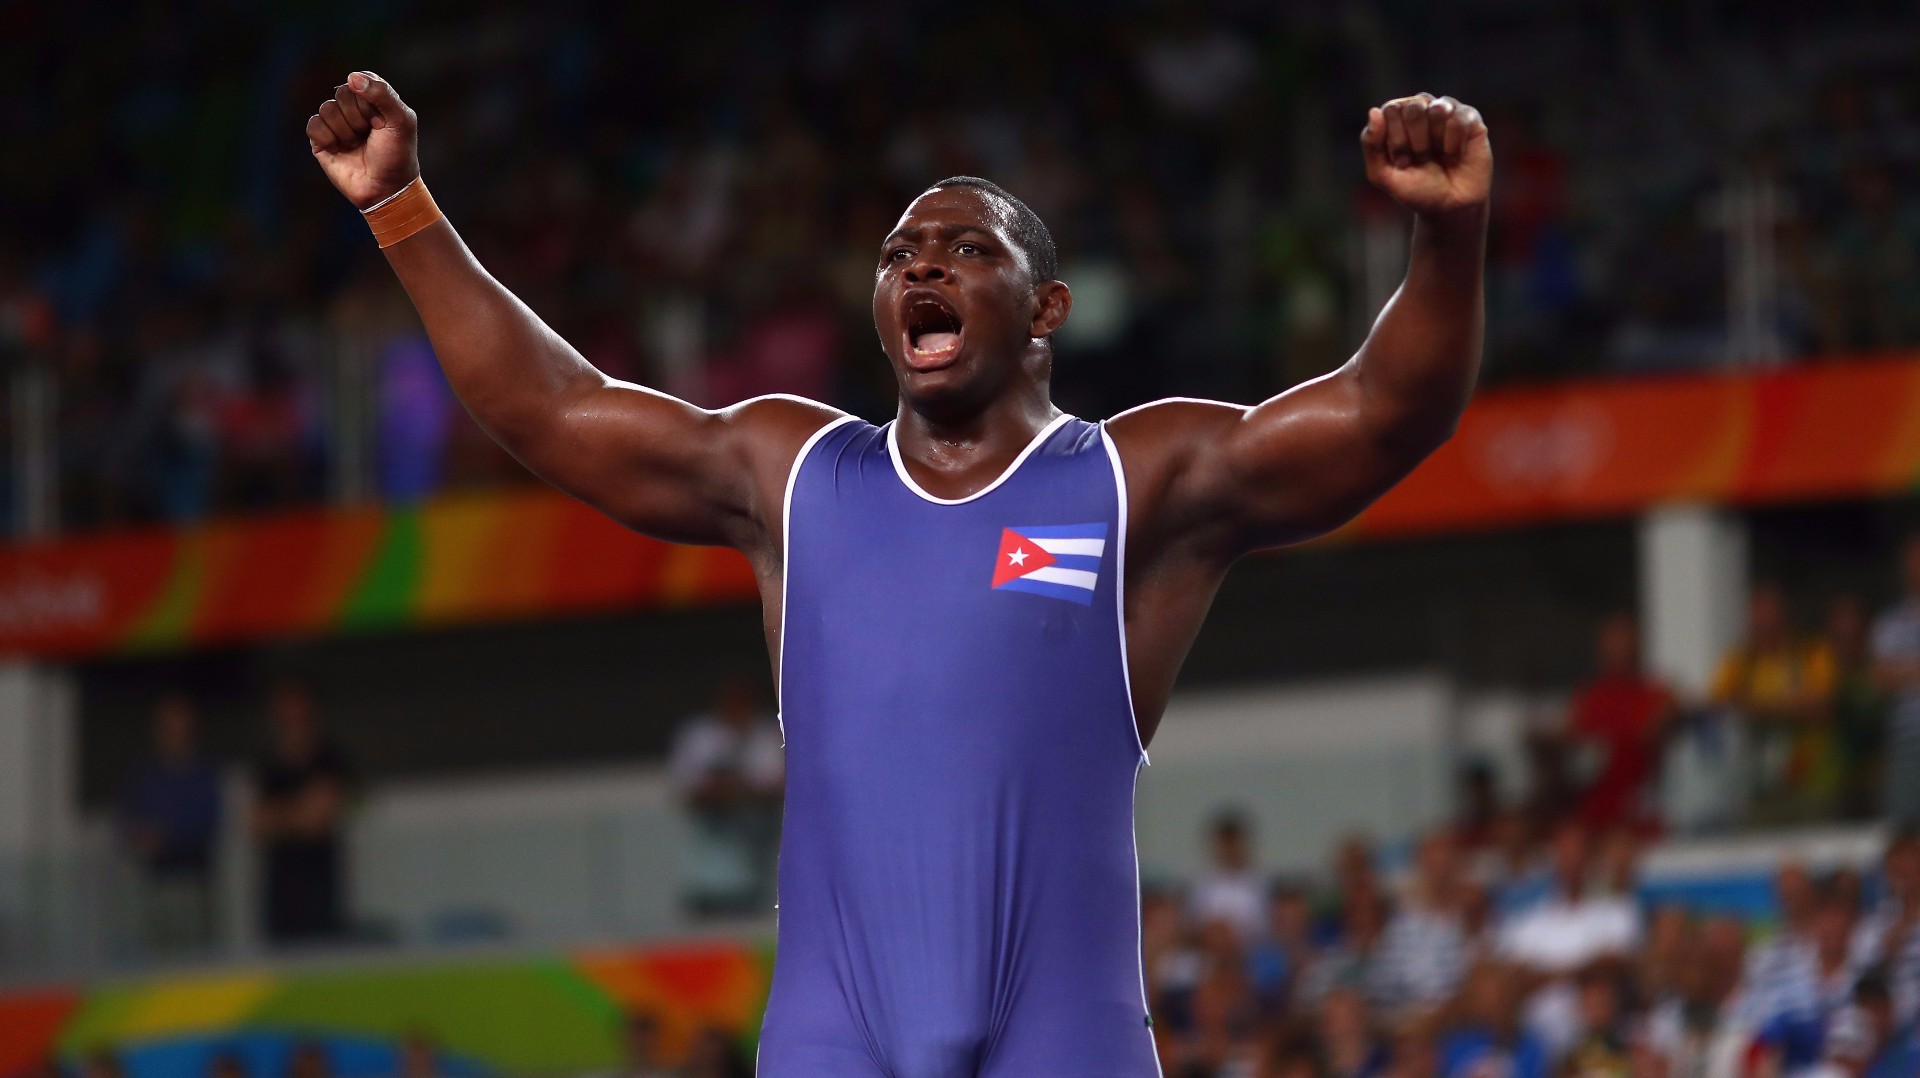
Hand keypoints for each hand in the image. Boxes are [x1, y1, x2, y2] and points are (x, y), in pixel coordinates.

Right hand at [306, 71, 419, 209]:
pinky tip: (340, 149)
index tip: (381, 120)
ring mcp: (336, 123)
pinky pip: (314, 124)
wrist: (385, 189)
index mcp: (373, 99)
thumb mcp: (400, 121)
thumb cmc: (397, 155)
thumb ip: (382, 94)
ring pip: (327, 109)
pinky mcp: (321, 139)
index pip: (360, 81)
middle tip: (370, 135)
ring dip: (345, 131)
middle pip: (341, 94)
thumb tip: (352, 77)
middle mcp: (353, 108)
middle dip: (358, 117)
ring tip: (357, 145)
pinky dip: (328, 138)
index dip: (369, 101)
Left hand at [1361, 93, 1490, 216]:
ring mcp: (1446, 111)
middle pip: (1413, 107)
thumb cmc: (1416, 189)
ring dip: (1435, 140)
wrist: (1450, 208)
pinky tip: (1455, 155)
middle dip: (1415, 140)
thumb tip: (1374, 111)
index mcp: (1397, 118)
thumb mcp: (1383, 175)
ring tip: (1439, 156)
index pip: (1391, 110)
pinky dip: (1454, 143)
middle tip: (1421, 160)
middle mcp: (1421, 109)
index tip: (1402, 162)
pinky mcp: (1470, 118)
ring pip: (1437, 108)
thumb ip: (1371, 145)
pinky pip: (1459, 118)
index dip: (1395, 139)